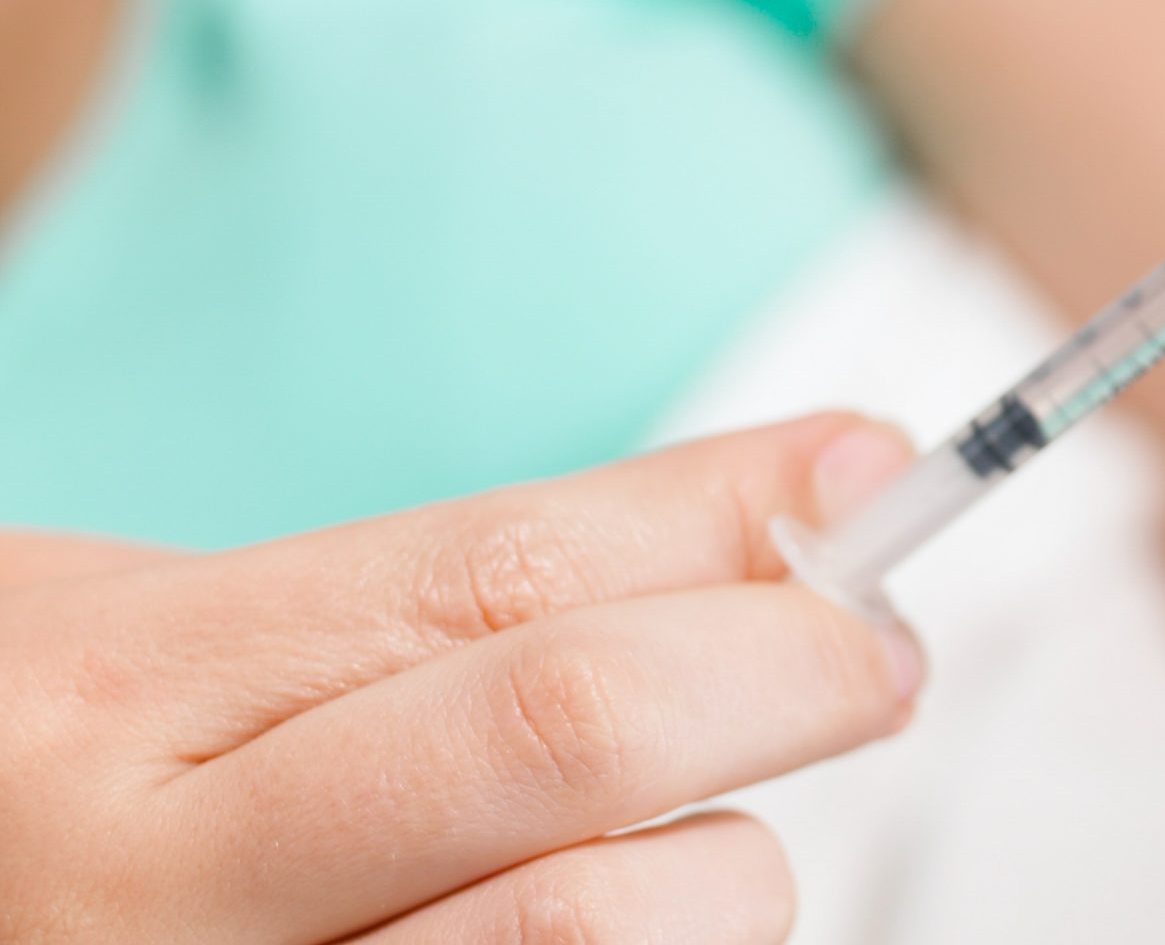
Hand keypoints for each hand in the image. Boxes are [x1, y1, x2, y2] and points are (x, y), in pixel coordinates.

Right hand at [0, 415, 920, 942]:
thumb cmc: (63, 782)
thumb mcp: (170, 638)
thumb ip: (447, 591)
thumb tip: (796, 508)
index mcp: (115, 693)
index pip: (496, 574)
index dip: (719, 520)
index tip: (869, 474)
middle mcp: (152, 887)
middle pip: (570, 734)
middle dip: (782, 669)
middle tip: (875, 655)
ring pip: (601, 933)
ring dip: (730, 871)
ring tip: (714, 838)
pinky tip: (648, 925)